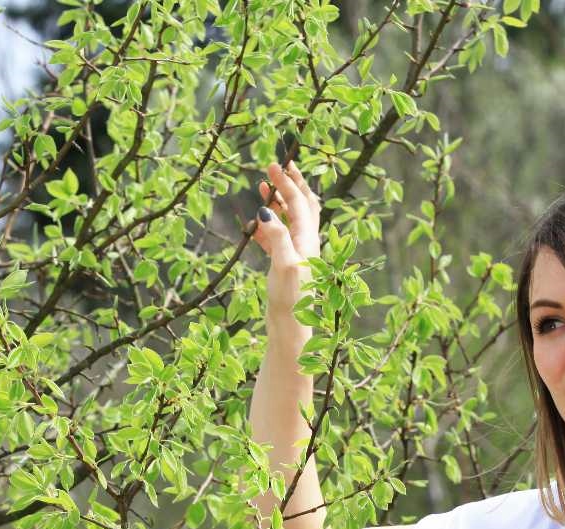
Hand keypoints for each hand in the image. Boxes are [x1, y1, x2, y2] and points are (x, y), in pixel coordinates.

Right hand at [249, 159, 320, 322]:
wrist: (290, 327)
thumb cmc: (290, 298)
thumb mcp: (283, 264)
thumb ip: (277, 236)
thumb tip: (267, 209)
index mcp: (309, 239)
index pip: (299, 202)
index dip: (286, 182)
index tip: (274, 165)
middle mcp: (307, 243)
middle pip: (302, 206)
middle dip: (291, 185)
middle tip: (279, 167)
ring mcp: (297, 253)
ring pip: (290, 221)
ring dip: (278, 204)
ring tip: (263, 190)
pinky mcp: (286, 265)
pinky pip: (278, 238)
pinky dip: (268, 227)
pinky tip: (255, 226)